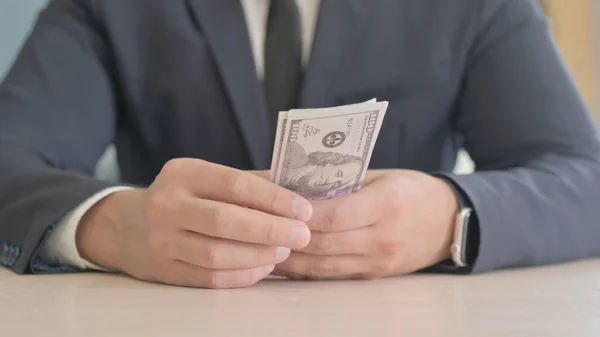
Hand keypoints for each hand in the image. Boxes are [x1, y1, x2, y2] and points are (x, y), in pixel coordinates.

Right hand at [76, 159, 312, 287]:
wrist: (127, 226)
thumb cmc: (183, 197)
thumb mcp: (206, 177)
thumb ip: (249, 182)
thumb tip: (298, 191)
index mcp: (183, 173)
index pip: (234, 184)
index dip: (273, 198)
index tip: (303, 209)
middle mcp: (168, 205)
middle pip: (225, 221)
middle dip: (270, 230)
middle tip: (301, 235)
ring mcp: (162, 240)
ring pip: (217, 254)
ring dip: (258, 255)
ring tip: (284, 251)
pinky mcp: (164, 270)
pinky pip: (210, 278)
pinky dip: (242, 275)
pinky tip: (263, 268)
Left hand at [272, 169, 458, 279]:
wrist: (450, 221)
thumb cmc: (412, 190)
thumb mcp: (382, 175)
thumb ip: (342, 180)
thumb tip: (293, 180)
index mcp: (386, 205)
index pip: (335, 215)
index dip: (300, 216)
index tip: (272, 207)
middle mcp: (382, 238)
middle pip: (324, 244)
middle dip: (286, 239)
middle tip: (255, 230)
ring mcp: (378, 261)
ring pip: (324, 266)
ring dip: (290, 260)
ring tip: (260, 249)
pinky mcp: (374, 275)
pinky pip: (333, 275)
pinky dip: (306, 270)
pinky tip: (285, 262)